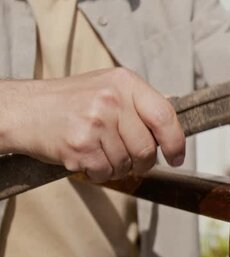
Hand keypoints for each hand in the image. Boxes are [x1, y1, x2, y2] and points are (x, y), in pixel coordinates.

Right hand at [0, 68, 184, 181]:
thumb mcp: (108, 86)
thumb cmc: (69, 101)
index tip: (177, 157)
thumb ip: (140, 99)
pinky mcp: (80, 146)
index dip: (176, 142)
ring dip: (118, 168)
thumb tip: (172, 105)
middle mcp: (111, 100)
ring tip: (101, 153)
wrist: (25, 110)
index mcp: (124, 82)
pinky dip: (100, 174)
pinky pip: (106, 172)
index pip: (165, 115)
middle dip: (143, 162)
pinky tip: (88, 159)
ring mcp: (95, 123)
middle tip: (132, 161)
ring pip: (127, 163)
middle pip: (147, 148)